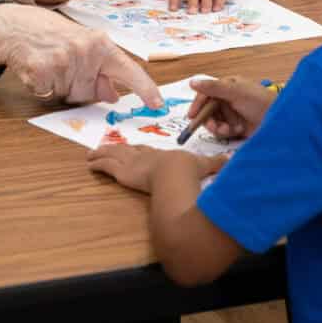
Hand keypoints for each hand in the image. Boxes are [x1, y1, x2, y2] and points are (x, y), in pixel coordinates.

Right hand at [0, 3, 162, 107]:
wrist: (17, 26)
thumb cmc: (53, 35)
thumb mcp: (84, 45)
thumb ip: (102, 69)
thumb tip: (115, 95)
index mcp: (100, 43)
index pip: (128, 69)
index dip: (145, 88)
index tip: (158, 104)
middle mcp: (85, 51)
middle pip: (90, 93)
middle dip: (78, 88)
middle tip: (64, 65)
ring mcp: (62, 61)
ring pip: (69, 95)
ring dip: (59, 87)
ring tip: (50, 63)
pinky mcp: (41, 72)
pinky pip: (48, 95)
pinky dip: (42, 87)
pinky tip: (37, 68)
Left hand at [87, 144, 225, 193]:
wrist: (178, 175)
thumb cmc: (190, 172)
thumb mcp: (205, 167)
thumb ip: (217, 164)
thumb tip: (232, 161)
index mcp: (163, 156)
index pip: (147, 152)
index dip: (140, 150)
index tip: (134, 149)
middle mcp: (146, 157)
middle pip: (128, 150)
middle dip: (117, 149)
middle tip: (106, 146)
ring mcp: (134, 163)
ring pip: (114, 156)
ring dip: (102, 154)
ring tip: (90, 154)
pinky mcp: (124, 172)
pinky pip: (107, 166)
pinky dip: (97, 163)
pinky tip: (89, 162)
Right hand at [186, 76, 274, 138]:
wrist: (278, 120)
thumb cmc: (259, 101)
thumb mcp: (235, 91)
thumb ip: (213, 87)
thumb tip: (192, 82)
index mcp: (226, 86)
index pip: (205, 94)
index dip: (197, 105)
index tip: (192, 116)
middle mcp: (227, 99)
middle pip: (208, 110)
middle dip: (209, 120)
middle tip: (215, 127)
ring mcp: (232, 113)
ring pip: (214, 122)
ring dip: (219, 127)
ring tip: (229, 129)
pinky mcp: (236, 127)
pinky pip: (223, 131)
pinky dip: (227, 132)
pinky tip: (237, 131)